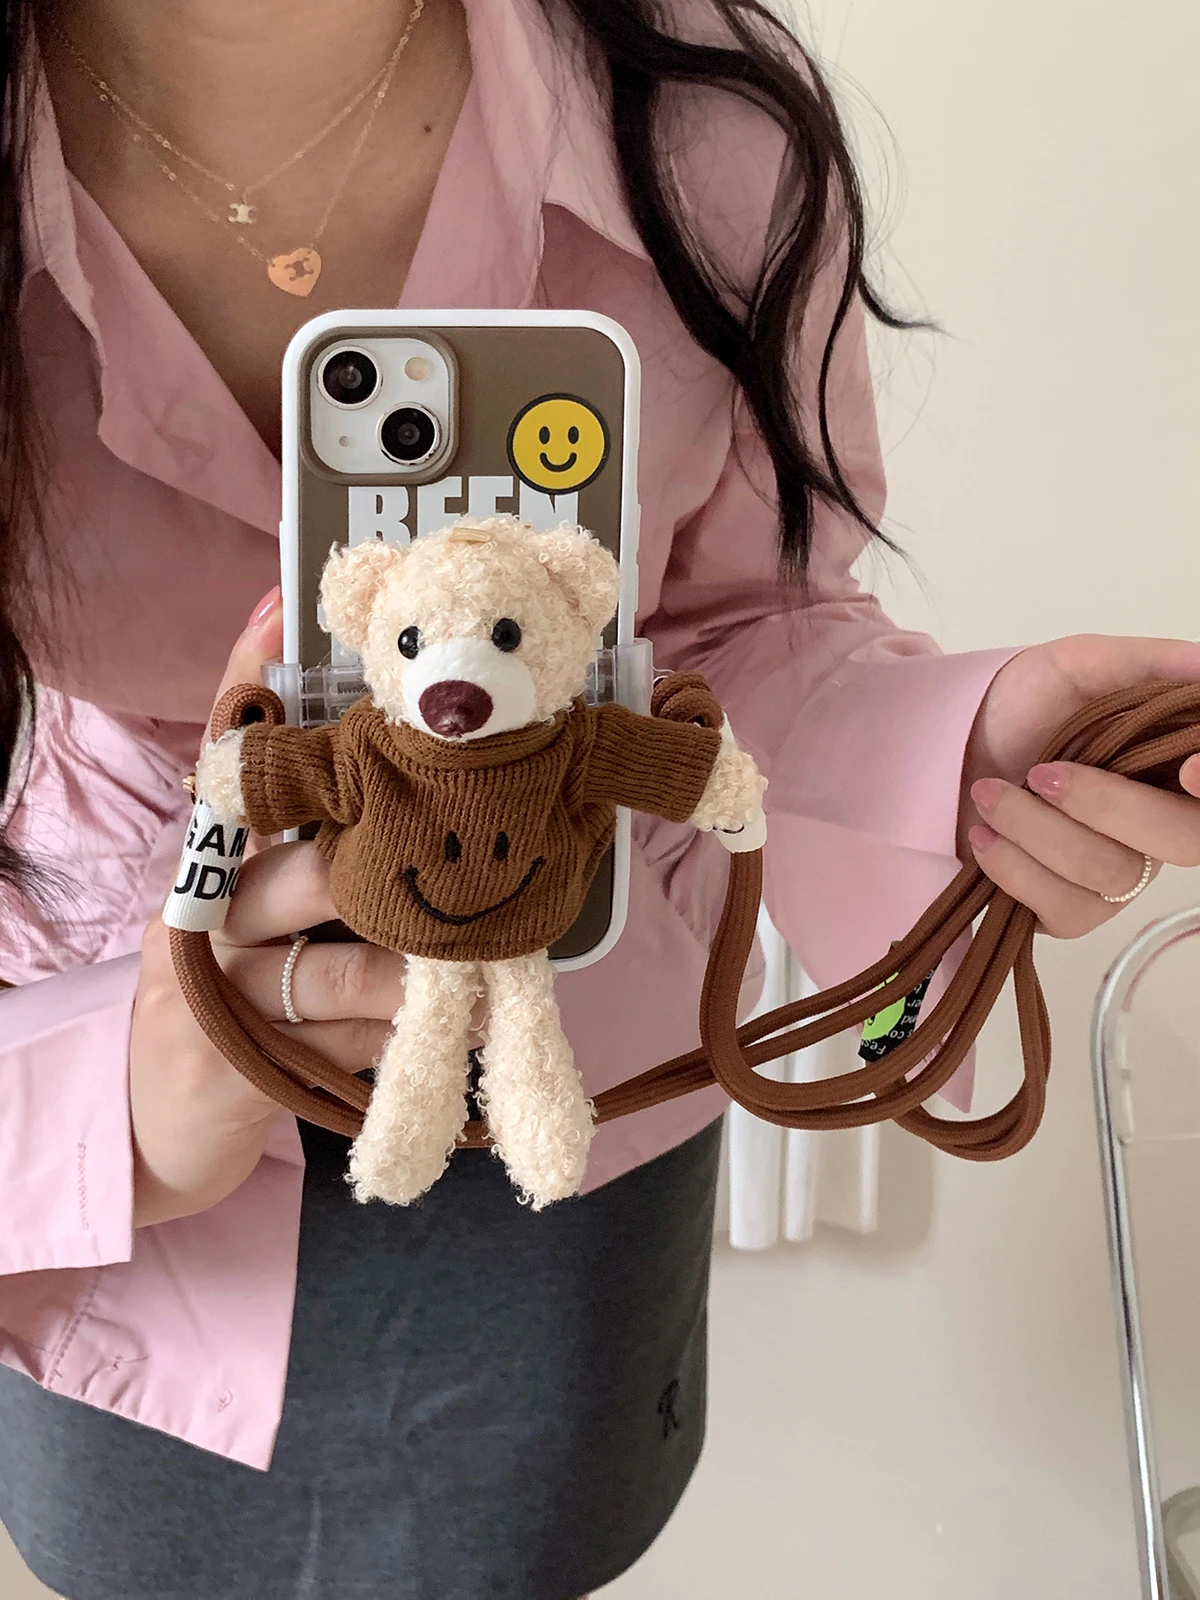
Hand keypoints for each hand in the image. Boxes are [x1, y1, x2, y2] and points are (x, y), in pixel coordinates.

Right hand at [130, 590, 407, 1225]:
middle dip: (385, 872)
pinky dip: (409, 1036)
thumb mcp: (274, 932)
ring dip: (422, 970)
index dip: (246, 685)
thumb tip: (432, 815)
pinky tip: (455, 1040)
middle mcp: (208, 917)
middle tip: (452, 866)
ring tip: (482, 969)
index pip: (226, 762)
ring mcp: (217, 991)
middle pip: (302, 868)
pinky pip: (347, 1036)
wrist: (158, 1130)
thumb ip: (332, 876)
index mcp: (216, 868)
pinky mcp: (234, 1062)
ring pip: (341, 960)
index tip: (281, 610)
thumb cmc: (243, 1007)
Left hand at [960, 635, 1199, 937]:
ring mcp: (1119, 875)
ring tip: (988, 793)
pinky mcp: (1070, 911)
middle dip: (1105, 805)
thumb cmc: (1024, 708)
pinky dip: (1014, 868)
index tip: (1188, 767)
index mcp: (1175, 767)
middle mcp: (1160, 826)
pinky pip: (1066, 911)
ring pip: (1108, 872)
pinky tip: (984, 835)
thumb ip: (1144, 662)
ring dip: (1035, 828)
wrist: (949, 748)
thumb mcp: (1077, 666)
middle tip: (1041, 774)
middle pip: (1181, 840)